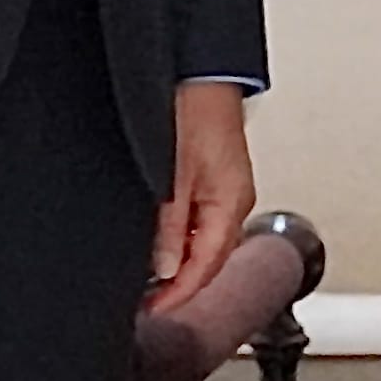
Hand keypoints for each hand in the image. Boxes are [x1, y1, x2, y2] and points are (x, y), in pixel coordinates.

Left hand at [148, 81, 257, 311]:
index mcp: (231, 205)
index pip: (206, 268)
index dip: (178, 295)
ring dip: (179, 261)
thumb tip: (164, 269)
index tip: (152, 310)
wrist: (199, 70)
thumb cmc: (193, 111)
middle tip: (146, 300)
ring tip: (148, 276)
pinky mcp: (216, 177)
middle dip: (179, 282)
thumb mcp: (172, 176)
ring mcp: (227, 189)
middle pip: (208, 259)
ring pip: (204, 241)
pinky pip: (201, 221)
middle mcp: (234, 201)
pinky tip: (161, 239)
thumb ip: (169, 227)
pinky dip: (182, 237)